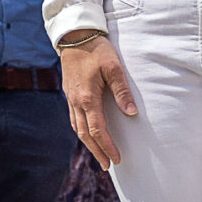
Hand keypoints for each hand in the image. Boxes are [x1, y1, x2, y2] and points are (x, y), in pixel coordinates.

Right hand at [58, 34, 136, 170]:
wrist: (75, 36)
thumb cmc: (97, 50)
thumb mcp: (114, 68)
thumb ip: (122, 92)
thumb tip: (132, 114)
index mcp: (87, 98)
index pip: (98, 130)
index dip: (107, 146)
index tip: (117, 159)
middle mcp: (76, 101)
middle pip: (85, 134)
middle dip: (97, 151)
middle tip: (108, 166)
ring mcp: (70, 98)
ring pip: (77, 127)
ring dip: (88, 143)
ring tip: (99, 154)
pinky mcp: (69, 93)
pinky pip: (74, 118)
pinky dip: (82, 130)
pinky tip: (88, 133)